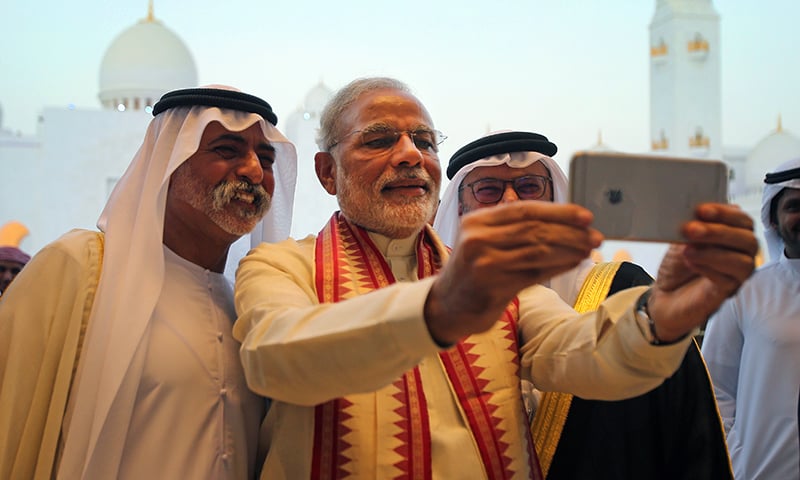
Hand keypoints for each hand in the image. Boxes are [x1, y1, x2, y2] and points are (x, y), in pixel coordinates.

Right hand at [425, 201, 602, 343]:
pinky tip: (574, 263)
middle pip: (534, 228)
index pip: (524, 209)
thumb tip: (563, 221)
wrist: (445, 307)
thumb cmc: (472, 273)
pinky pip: (534, 273)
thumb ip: (512, 229)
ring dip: (569, 249)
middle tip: (594, 236)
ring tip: (588, 249)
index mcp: (476, 221)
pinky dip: (558, 266)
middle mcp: (477, 238)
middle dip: (570, 231)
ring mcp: (484, 263)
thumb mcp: (483, 241)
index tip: (585, 216)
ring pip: (537, 250)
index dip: (559, 211)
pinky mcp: (492, 286)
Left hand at [648, 203, 757, 341]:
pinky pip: (730, 281)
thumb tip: (690, 216)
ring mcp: (736, 274)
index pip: (742, 220)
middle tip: (691, 229)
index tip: (701, 210)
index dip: (724, 213)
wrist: (664, 295)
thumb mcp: (680, 241)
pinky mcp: (727, 292)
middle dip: (718, 232)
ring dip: (713, 253)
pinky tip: (691, 263)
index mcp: (732, 235)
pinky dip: (709, 269)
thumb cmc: (677, 266)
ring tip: (687, 250)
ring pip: (743, 262)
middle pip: (747, 240)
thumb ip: (690, 228)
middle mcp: (740, 254)